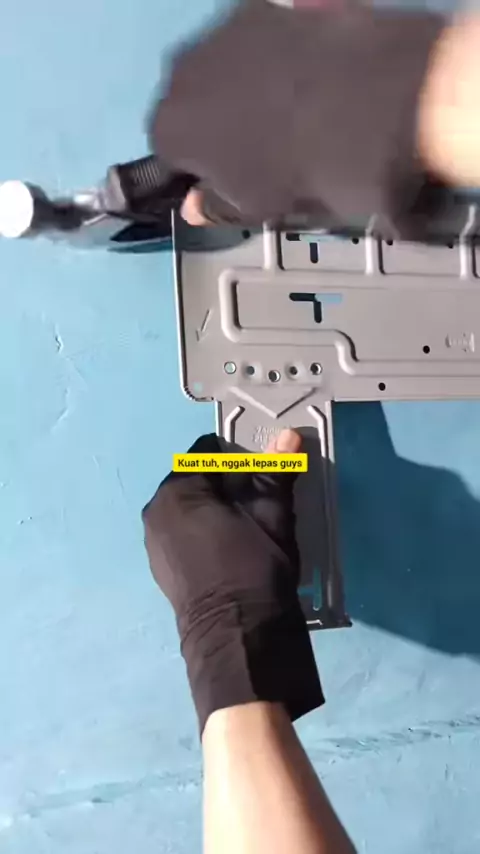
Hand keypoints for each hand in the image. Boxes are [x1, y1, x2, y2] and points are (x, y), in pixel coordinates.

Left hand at [142, 430, 323, 734]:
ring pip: (188, 506)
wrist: (238, 640)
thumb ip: (275, 473)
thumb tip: (288, 436)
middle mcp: (155, 510)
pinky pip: (181, 531)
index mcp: (177, 491)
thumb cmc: (254, 570)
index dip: (239, 456)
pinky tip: (228, 548)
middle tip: (259, 500)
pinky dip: (202, 530)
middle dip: (226, 482)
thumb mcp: (272, 516)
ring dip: (214, 506)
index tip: (262, 473)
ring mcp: (153, 541)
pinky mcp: (160, 566)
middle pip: (195, 478)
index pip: (208, 451)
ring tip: (246, 526)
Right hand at [149, 3, 445, 238]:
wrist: (375, 102)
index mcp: (171, 126)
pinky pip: (264, 38)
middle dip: (218, 121)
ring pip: (226, 64)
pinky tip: (314, 78)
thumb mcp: (258, 208)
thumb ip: (217, 205)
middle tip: (263, 148)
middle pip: (193, 100)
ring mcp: (227, 26)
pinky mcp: (271, 1)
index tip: (231, 177)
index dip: (200, 167)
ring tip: (294, 112)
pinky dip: (280, 56)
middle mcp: (183, 67)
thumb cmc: (304, 169)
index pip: (169, 152)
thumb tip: (196, 206)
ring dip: (247, 85)